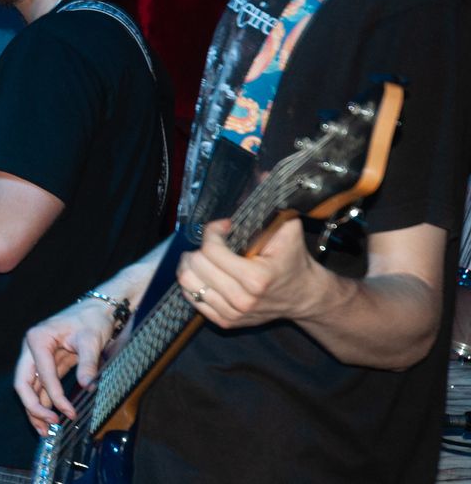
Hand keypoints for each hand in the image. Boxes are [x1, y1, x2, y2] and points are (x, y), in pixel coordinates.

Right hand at [13, 298, 121, 434]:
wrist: (97, 310)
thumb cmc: (91, 319)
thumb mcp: (91, 340)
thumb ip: (88, 363)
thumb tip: (87, 386)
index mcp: (38, 339)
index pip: (42, 374)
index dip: (55, 397)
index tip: (69, 413)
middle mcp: (32, 348)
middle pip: (23, 382)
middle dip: (33, 407)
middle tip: (48, 427)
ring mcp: (37, 356)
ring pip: (28, 387)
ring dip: (34, 409)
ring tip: (44, 431)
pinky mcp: (47, 364)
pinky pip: (40, 386)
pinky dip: (43, 402)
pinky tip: (49, 418)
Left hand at [177, 218, 321, 328]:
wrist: (304, 296)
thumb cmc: (293, 260)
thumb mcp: (288, 229)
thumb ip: (273, 204)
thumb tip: (262, 171)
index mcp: (256, 278)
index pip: (211, 251)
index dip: (212, 232)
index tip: (223, 227)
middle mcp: (242, 300)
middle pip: (196, 266)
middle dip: (200, 248)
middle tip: (212, 242)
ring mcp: (233, 314)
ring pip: (188, 283)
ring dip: (191, 265)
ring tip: (202, 256)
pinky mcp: (226, 322)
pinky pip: (192, 299)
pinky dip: (194, 283)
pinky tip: (206, 274)